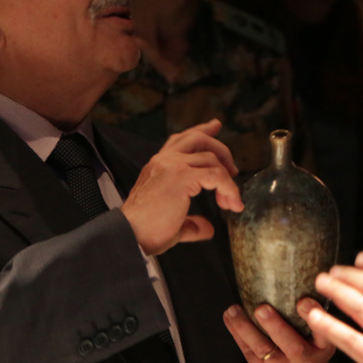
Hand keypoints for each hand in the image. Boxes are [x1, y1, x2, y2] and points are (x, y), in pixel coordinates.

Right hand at [121, 119, 242, 254]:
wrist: (129, 236)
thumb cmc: (145, 233)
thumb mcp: (172, 224)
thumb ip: (190, 223)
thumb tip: (206, 228)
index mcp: (158, 165)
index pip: (181, 139)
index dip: (201, 131)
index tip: (215, 126)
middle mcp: (164, 160)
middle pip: (199, 139)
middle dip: (222, 150)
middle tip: (234, 170)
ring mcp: (172, 166)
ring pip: (211, 157)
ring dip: (228, 179)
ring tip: (232, 201)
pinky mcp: (182, 177)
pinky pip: (216, 175)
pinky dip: (229, 188)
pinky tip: (232, 204)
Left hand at [223, 299, 334, 362]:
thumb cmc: (302, 347)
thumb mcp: (315, 337)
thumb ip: (311, 314)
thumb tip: (297, 273)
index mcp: (322, 348)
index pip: (323, 334)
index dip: (313, 318)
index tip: (303, 301)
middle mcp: (305, 361)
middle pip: (292, 347)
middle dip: (276, 327)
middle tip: (262, 308)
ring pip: (263, 350)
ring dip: (246, 328)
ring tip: (235, 311)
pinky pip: (247, 352)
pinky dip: (237, 333)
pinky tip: (230, 317)